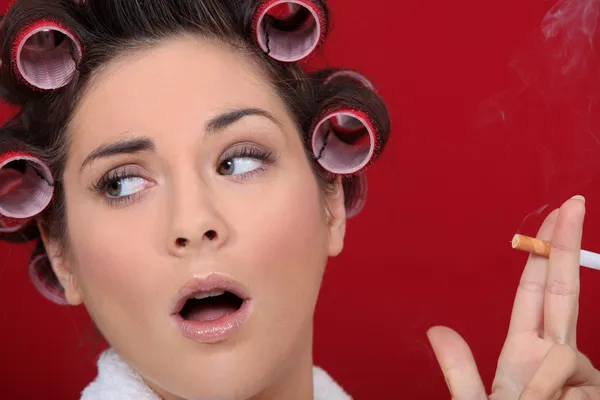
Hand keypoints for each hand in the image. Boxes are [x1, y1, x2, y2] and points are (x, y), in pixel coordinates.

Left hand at [427, 196, 599, 398]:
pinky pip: (573, 377)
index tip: (554, 220)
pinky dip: (556, 394)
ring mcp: (581, 377)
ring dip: (544, 382)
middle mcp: (557, 358)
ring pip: (565, 354)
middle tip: (575, 202)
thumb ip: (460, 371)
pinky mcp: (593, 390)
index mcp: (525, 352)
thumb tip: (437, 329)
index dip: (545, 257)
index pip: (538, 294)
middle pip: (564, 291)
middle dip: (568, 246)